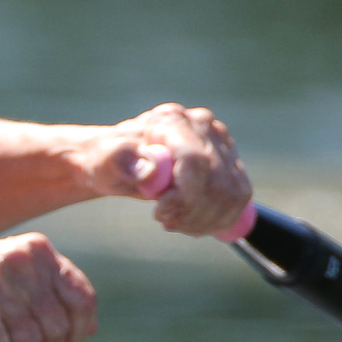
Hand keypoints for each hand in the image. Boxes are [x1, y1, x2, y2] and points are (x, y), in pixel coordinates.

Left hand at [84, 104, 250, 236]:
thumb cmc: (108, 161)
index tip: (159, 212)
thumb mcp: (103, 160)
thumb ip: (121, 160)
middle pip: (217, 182)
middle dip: (190, 212)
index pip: (194, 161)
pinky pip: (238, 201)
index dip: (182, 195)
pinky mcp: (232, 165)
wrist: (119, 163)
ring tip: (175, 222)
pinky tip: (191, 222)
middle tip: (163, 220)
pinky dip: (215, 220)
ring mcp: (222, 145)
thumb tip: (149, 170)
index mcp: (172, 119)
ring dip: (203, 220)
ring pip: (232, 194)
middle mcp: (204, 126)